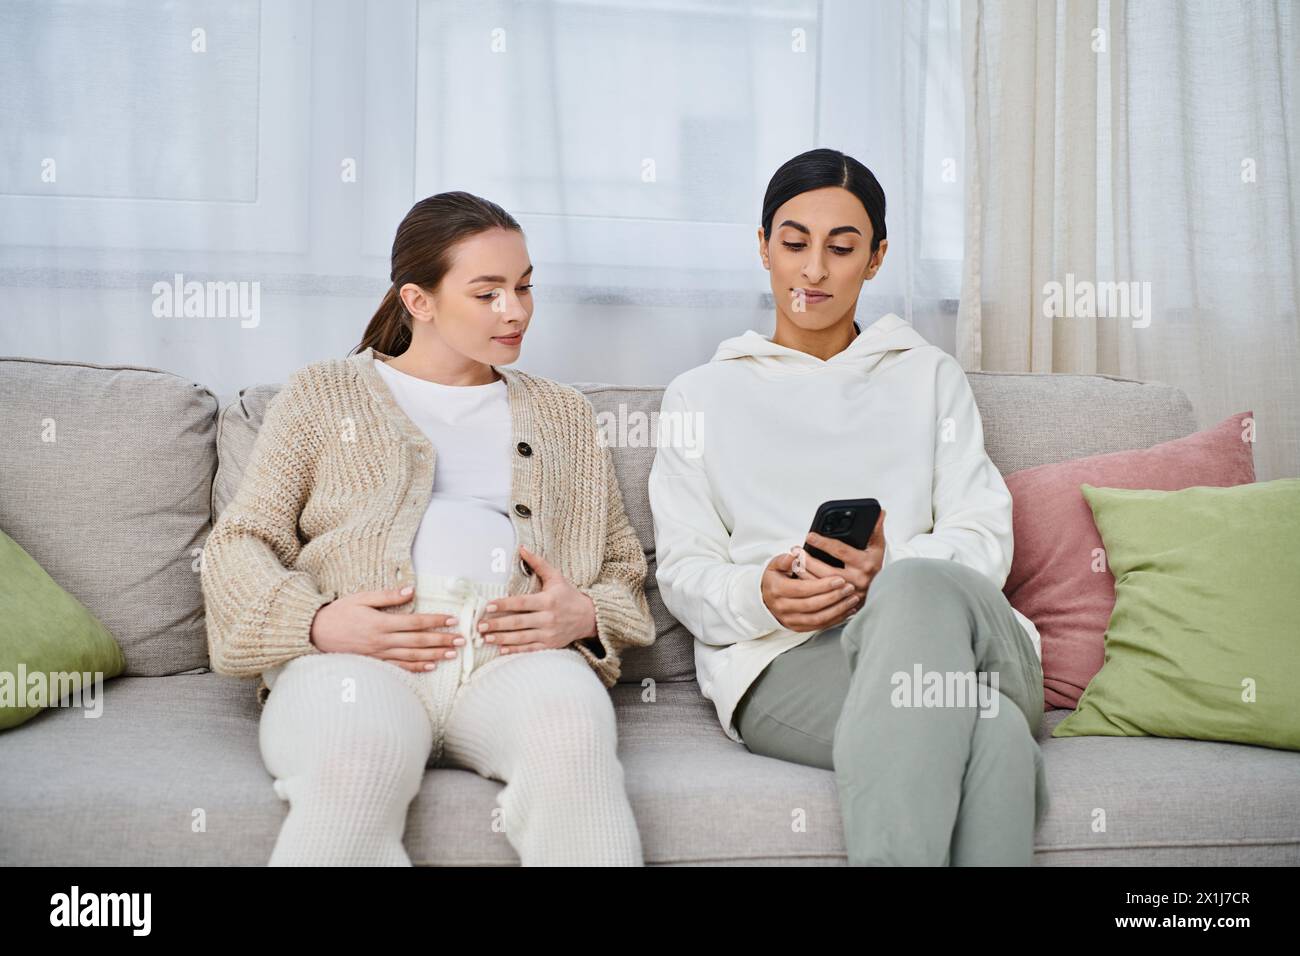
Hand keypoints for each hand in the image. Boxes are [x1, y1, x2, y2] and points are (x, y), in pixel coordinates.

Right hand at [309, 586, 461, 672]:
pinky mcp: (375, 663)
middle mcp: (382, 641)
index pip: (415, 622)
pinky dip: (416, 667)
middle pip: (418, 641)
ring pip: (412, 656)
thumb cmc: (339, 613)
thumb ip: (387, 596)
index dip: (435, 621)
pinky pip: (399, 667)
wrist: (316, 634)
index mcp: (381, 623)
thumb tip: (411, 590)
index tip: (452, 620)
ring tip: (452, 654)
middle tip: (462, 640)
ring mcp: (379, 654)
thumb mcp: (361, 598)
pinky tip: (430, 666)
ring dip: (434, 655)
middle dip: (442, 640)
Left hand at [474, 545, 597, 654]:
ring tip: (485, 638)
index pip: (522, 603)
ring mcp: (549, 633)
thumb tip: (522, 548)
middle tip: (480, 625)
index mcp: (548, 600)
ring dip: (502, 638)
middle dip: (498, 624)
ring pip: (522, 637)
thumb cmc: (568, 595)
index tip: (488, 606)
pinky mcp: (550, 644)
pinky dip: (515, 650)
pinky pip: (530, 649)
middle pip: (519, 622)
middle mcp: (548, 618)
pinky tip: (501, 649)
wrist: (589, 617)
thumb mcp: (556, 577)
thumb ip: (538, 563)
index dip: (504, 604)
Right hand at [760, 551, 860, 631]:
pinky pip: (819, 626)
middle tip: (849, 588)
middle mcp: (782, 607)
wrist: (764, 598)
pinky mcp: (797, 627)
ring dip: (837, 610)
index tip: (839, 579)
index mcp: (777, 589)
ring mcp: (789, 619)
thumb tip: (794, 556)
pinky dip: (835, 620)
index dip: (822, 585)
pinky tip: (847, 611)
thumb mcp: (774, 565)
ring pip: (817, 618)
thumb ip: (785, 559)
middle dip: (833, 597)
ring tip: (852, 599)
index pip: (803, 589)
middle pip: (812, 605)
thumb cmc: (774, 578)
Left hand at [791, 508, 887, 608]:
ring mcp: (848, 593)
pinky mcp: (841, 602)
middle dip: (808, 560)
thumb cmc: (875, 567)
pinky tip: (799, 576)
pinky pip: (820, 595)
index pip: (841, 551)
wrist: (882, 593)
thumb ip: (876, 530)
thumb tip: (880, 513)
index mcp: (864, 563)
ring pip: (821, 584)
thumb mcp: (878, 548)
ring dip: (805, 573)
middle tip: (796, 550)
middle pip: (826, 571)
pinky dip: (808, 585)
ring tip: (794, 561)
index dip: (824, 543)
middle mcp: (856, 579)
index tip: (810, 536)